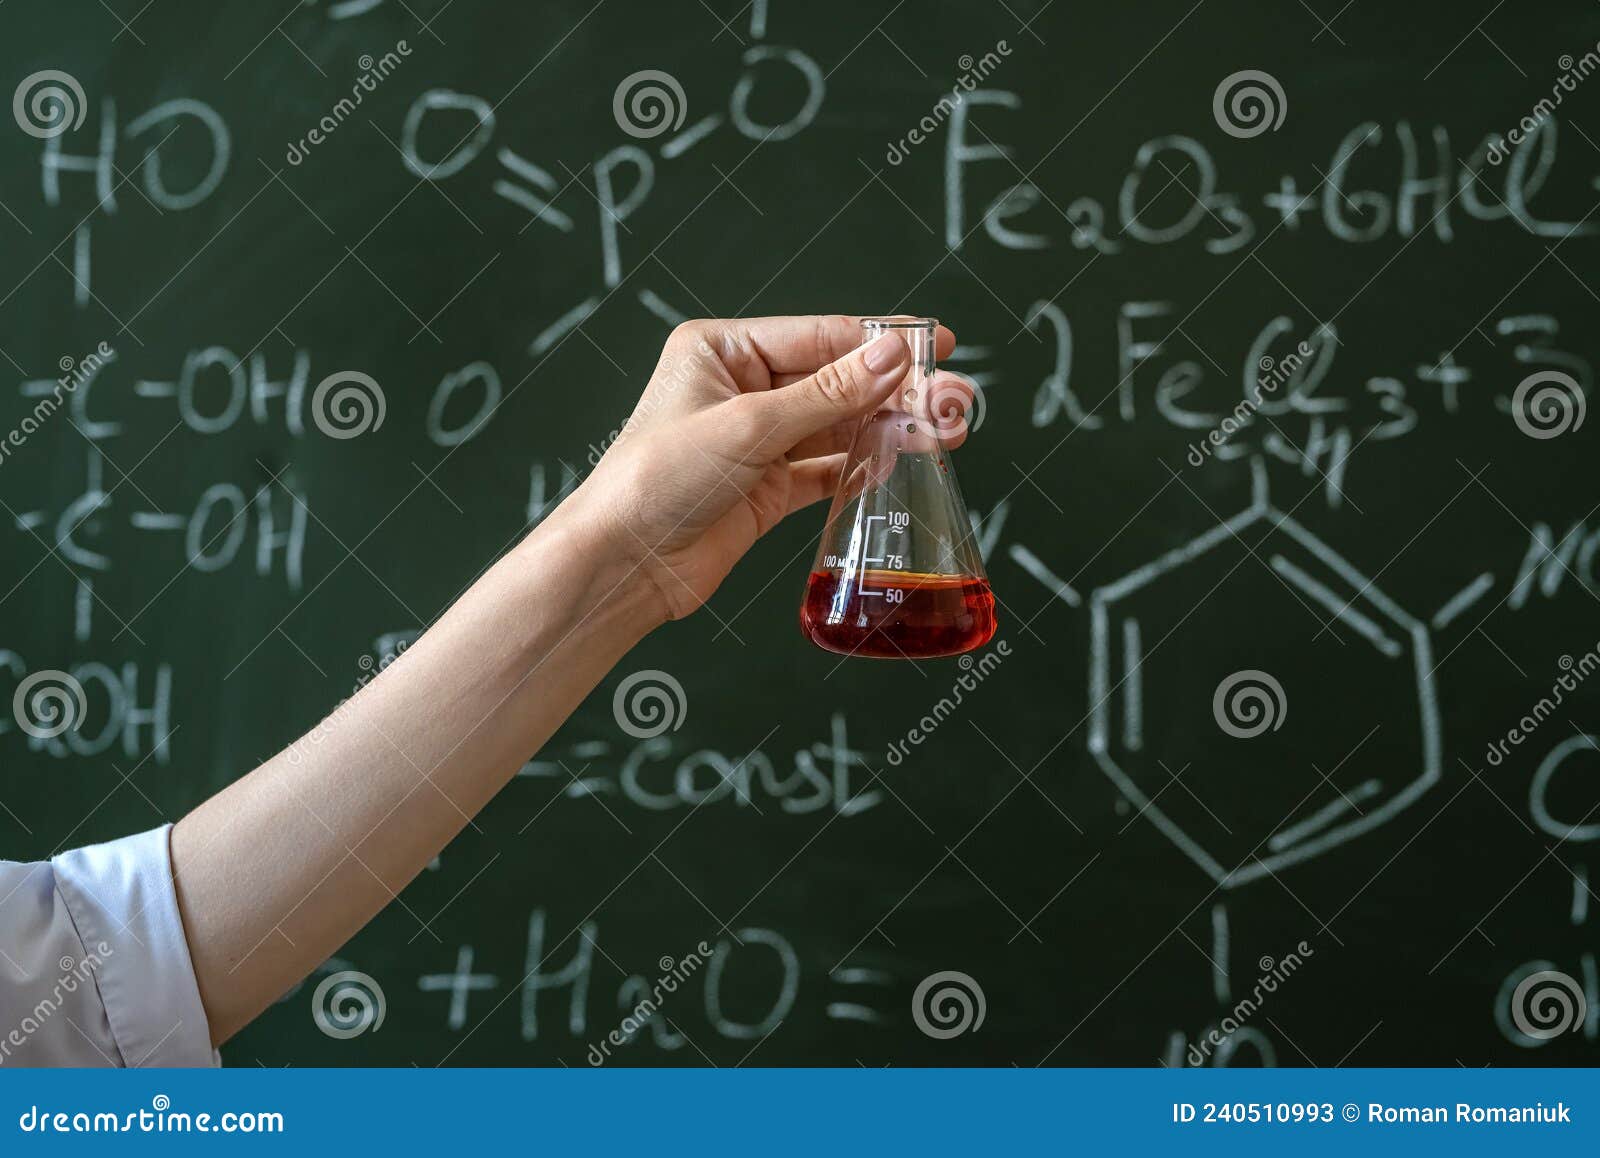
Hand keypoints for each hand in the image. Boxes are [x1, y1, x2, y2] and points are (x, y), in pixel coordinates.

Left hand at [565, 315, 964, 621]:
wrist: (624, 564)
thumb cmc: (658, 480)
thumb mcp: (749, 426)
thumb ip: (829, 393)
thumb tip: (891, 354)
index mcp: (722, 351)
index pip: (820, 336)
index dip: (881, 340)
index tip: (937, 342)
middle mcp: (740, 390)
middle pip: (837, 381)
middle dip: (896, 391)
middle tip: (953, 400)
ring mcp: (756, 441)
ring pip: (839, 426)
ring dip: (889, 429)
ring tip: (945, 432)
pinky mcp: (767, 488)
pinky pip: (827, 468)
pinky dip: (863, 465)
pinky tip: (899, 460)